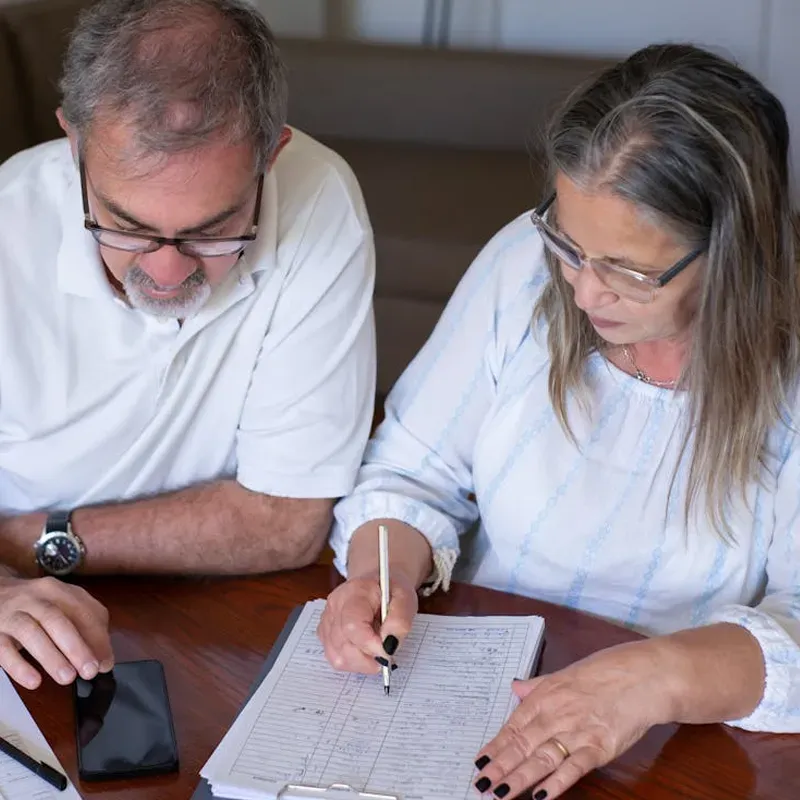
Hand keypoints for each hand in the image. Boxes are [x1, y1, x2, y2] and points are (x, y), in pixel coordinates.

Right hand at [0, 577, 113, 689]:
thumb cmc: (34, 605)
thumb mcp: (61, 606)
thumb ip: (85, 628)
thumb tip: (103, 659)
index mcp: (57, 590)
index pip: (81, 610)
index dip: (96, 637)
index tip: (104, 662)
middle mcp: (33, 598)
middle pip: (56, 619)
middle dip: (76, 646)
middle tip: (89, 671)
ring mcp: (10, 614)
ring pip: (30, 632)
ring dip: (51, 656)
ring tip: (67, 678)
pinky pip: (4, 649)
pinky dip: (19, 666)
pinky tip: (34, 680)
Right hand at [317, 571, 417, 672]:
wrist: (378, 585)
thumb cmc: (391, 590)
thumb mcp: (406, 599)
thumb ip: (400, 621)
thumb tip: (389, 645)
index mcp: (354, 592)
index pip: (352, 626)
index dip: (370, 645)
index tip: (388, 650)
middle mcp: (335, 606)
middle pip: (344, 646)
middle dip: (370, 657)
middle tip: (386, 650)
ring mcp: (326, 620)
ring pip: (339, 657)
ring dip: (363, 662)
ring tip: (377, 648)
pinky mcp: (324, 634)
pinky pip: (336, 659)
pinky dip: (355, 662)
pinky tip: (365, 650)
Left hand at [473, 641, 672, 798]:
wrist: (642, 676)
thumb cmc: (603, 673)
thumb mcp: (564, 674)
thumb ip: (538, 686)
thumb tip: (515, 687)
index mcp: (544, 697)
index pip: (513, 726)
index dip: (495, 747)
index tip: (479, 763)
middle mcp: (555, 715)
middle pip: (522, 746)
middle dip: (500, 768)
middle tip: (480, 785)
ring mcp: (576, 732)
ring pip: (541, 759)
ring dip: (519, 778)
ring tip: (499, 794)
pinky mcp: (599, 747)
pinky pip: (573, 768)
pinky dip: (557, 783)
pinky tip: (541, 796)